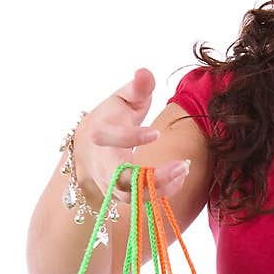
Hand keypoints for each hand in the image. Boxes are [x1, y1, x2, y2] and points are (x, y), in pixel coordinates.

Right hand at [74, 68, 189, 206]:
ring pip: (132, 197)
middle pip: (121, 180)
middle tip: (183, 166)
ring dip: (161, 187)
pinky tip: (181, 175)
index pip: (111, 139)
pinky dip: (162, 191)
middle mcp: (103, 164)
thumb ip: (136, 88)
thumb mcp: (121, 99)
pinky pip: (141, 201)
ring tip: (185, 168)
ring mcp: (111, 184)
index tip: (156, 133)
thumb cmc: (110, 119)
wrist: (88, 149)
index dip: (132, 137)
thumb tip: (145, 72)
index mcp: (100, 134)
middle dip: (151, 177)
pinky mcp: (122, 196)